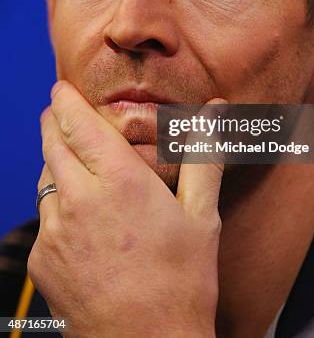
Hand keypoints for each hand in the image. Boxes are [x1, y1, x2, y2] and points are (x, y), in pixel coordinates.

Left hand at [28, 81, 225, 337]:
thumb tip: (216, 110)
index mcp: (119, 181)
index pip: (78, 123)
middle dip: (55, 121)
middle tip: (63, 112)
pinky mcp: (43, 258)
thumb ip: (203, 154)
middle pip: (52, 143)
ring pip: (44, 177)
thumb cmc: (181, 281)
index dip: (66, 99)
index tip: (63, 86)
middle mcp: (79, 199)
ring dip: (55, 160)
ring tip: (75, 160)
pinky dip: (55, 202)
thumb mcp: (201, 215)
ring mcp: (55, 231)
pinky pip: (43, 215)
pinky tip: (78, 213)